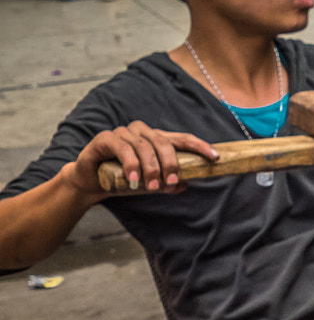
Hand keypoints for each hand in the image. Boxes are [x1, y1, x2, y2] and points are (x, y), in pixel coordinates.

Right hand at [69, 122, 217, 196]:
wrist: (92, 183)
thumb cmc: (125, 180)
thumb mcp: (150, 184)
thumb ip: (167, 182)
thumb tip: (186, 185)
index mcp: (156, 139)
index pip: (182, 139)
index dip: (199, 146)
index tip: (214, 157)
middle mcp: (141, 132)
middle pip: (163, 142)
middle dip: (170, 163)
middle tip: (171, 181)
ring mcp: (123, 133)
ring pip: (144, 147)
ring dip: (150, 168)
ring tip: (150, 186)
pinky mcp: (105, 139)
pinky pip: (122, 148)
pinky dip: (131, 164)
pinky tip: (134, 179)